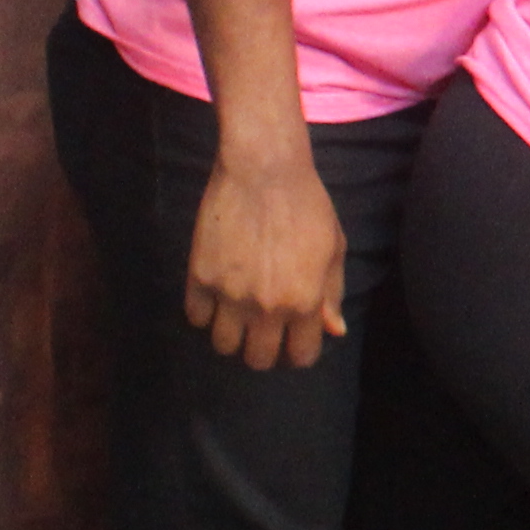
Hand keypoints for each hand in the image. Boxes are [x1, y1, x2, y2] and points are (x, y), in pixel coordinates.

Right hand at [185, 148, 349, 369]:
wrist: (264, 170)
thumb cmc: (308, 205)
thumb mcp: (333, 249)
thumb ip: (332, 294)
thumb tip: (334, 331)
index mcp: (304, 302)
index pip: (300, 356)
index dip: (298, 350)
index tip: (293, 339)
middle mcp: (266, 307)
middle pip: (258, 359)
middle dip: (263, 350)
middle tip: (262, 330)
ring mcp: (230, 295)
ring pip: (223, 345)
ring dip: (231, 335)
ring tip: (237, 315)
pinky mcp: (200, 277)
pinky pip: (195, 317)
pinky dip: (204, 311)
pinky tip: (216, 293)